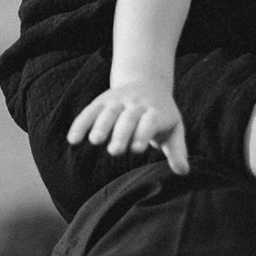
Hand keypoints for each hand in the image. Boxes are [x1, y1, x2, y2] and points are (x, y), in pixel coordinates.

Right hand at [66, 82, 189, 173]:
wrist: (148, 83)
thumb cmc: (162, 115)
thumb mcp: (174, 129)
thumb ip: (177, 151)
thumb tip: (183, 172)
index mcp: (156, 111)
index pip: (150, 121)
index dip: (143, 133)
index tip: (136, 149)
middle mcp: (136, 104)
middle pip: (128, 117)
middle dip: (121, 133)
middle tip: (115, 151)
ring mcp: (118, 101)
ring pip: (108, 111)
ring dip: (100, 125)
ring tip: (95, 141)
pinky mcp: (102, 101)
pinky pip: (90, 111)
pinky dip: (80, 124)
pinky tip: (72, 140)